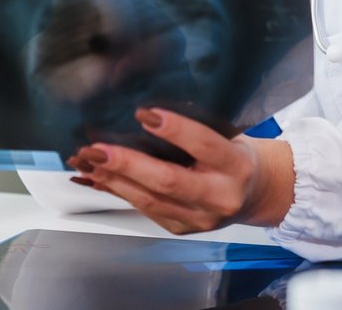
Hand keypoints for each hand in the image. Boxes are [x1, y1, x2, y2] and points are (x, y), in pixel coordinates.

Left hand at [66, 107, 294, 233]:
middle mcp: (219, 196)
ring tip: (86, 161)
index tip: (144, 114)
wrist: (254, 195)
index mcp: (235, 165)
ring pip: (150, 200)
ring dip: (113, 179)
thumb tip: (144, 113)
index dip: (175, 130)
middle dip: (127, 164)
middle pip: (169, 181)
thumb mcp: (227, 135)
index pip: (205, 145)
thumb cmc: (234, 156)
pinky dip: (117, 192)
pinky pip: (144, 210)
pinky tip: (96, 178)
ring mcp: (199, 218)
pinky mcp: (181, 228)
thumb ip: (195, 128)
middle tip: (96, 148)